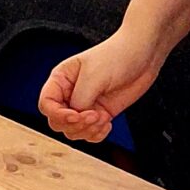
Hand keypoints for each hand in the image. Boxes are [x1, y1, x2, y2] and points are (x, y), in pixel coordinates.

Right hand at [38, 31, 160, 143]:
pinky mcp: (100, 114)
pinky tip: (108, 123)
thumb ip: (80, 99)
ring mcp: (85, 106)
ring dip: (88, 130)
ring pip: (73, 131)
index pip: (46, 105)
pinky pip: (90, 134)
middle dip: (76, 124)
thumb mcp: (94, 76)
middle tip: (94, 115)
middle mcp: (70, 94)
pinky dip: (97, 134)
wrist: (143, 55)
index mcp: (61, 80)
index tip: (76, 115)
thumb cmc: (117, 56)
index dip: (58, 115)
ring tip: (103, 117)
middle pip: (58, 122)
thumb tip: (77, 116)